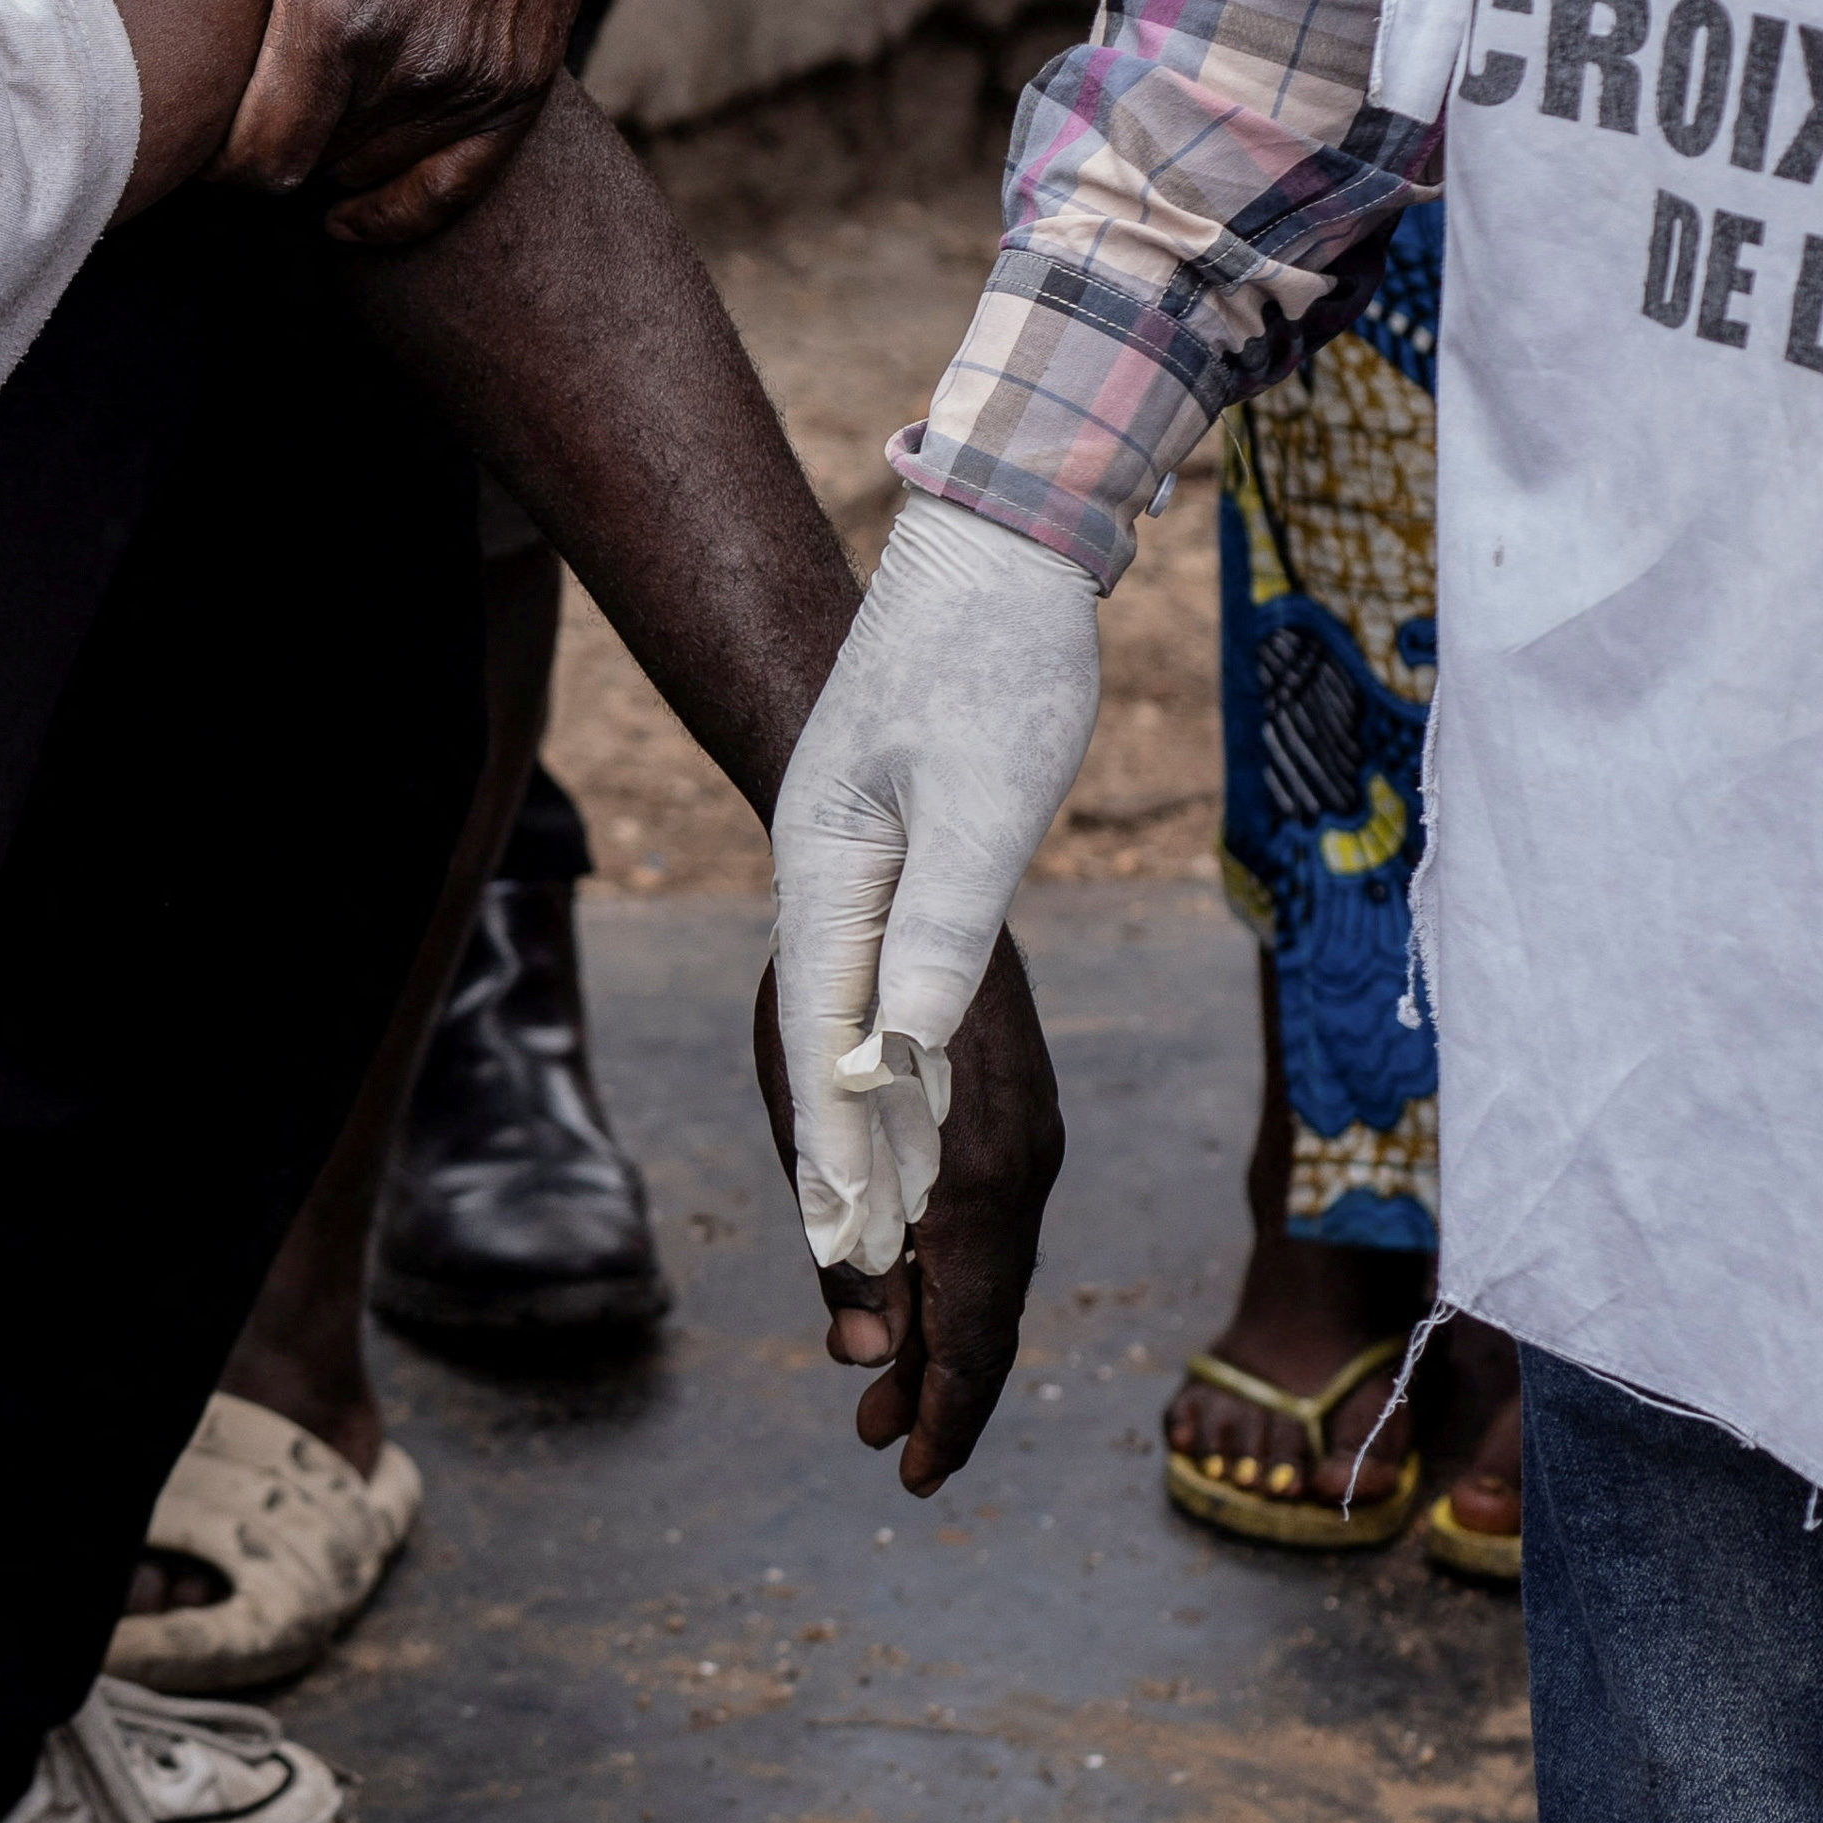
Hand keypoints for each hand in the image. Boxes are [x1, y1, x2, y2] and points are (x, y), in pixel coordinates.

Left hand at [0, 0, 583, 243]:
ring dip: (330, 164)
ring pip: (377, 175)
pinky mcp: (524, 77)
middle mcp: (415, 60)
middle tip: (236, 124)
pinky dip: (402, 202)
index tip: (198, 134)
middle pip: (314, 170)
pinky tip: (353, 205)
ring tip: (293, 121)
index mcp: (336, 16)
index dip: (221, 160)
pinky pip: (458, 183)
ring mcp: (476, 74)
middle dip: (267, 155)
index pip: (261, 157)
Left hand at [754, 934, 1059, 1493]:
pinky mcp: (1020, 1111)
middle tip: (881, 1450)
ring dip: (940, 1337)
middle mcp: (1025, 1165)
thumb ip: (840, 1242)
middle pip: (992, 1316)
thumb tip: (860, 1354)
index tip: (913, 1478)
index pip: (974, 1336)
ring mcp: (1032, 1136)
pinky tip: (912, 1292)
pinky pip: (996, 1222)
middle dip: (937, 1392)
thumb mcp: (807, 1127)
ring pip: (995, 1271)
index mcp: (979, 1180)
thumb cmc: (827, 987)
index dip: (944, 1415)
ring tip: (879, 1393)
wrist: (897, 856)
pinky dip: (956, 1275)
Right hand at [767, 495, 1095, 1269]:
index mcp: (823, 870)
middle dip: (844, 1166)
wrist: (1002, 540)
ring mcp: (852, 863)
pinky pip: (881, 983)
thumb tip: (905, 1059)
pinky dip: (892, 1060)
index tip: (846, 1247)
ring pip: (851, 1021)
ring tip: (882, 1236)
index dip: (836, 1147)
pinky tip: (912, 1105)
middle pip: (825, 1046)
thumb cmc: (996, 661)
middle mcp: (821, 877)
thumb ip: (940, 931)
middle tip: (858, 1283)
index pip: (822, 1036)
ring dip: (868, 1126)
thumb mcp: (982, 802)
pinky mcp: (892, 849)